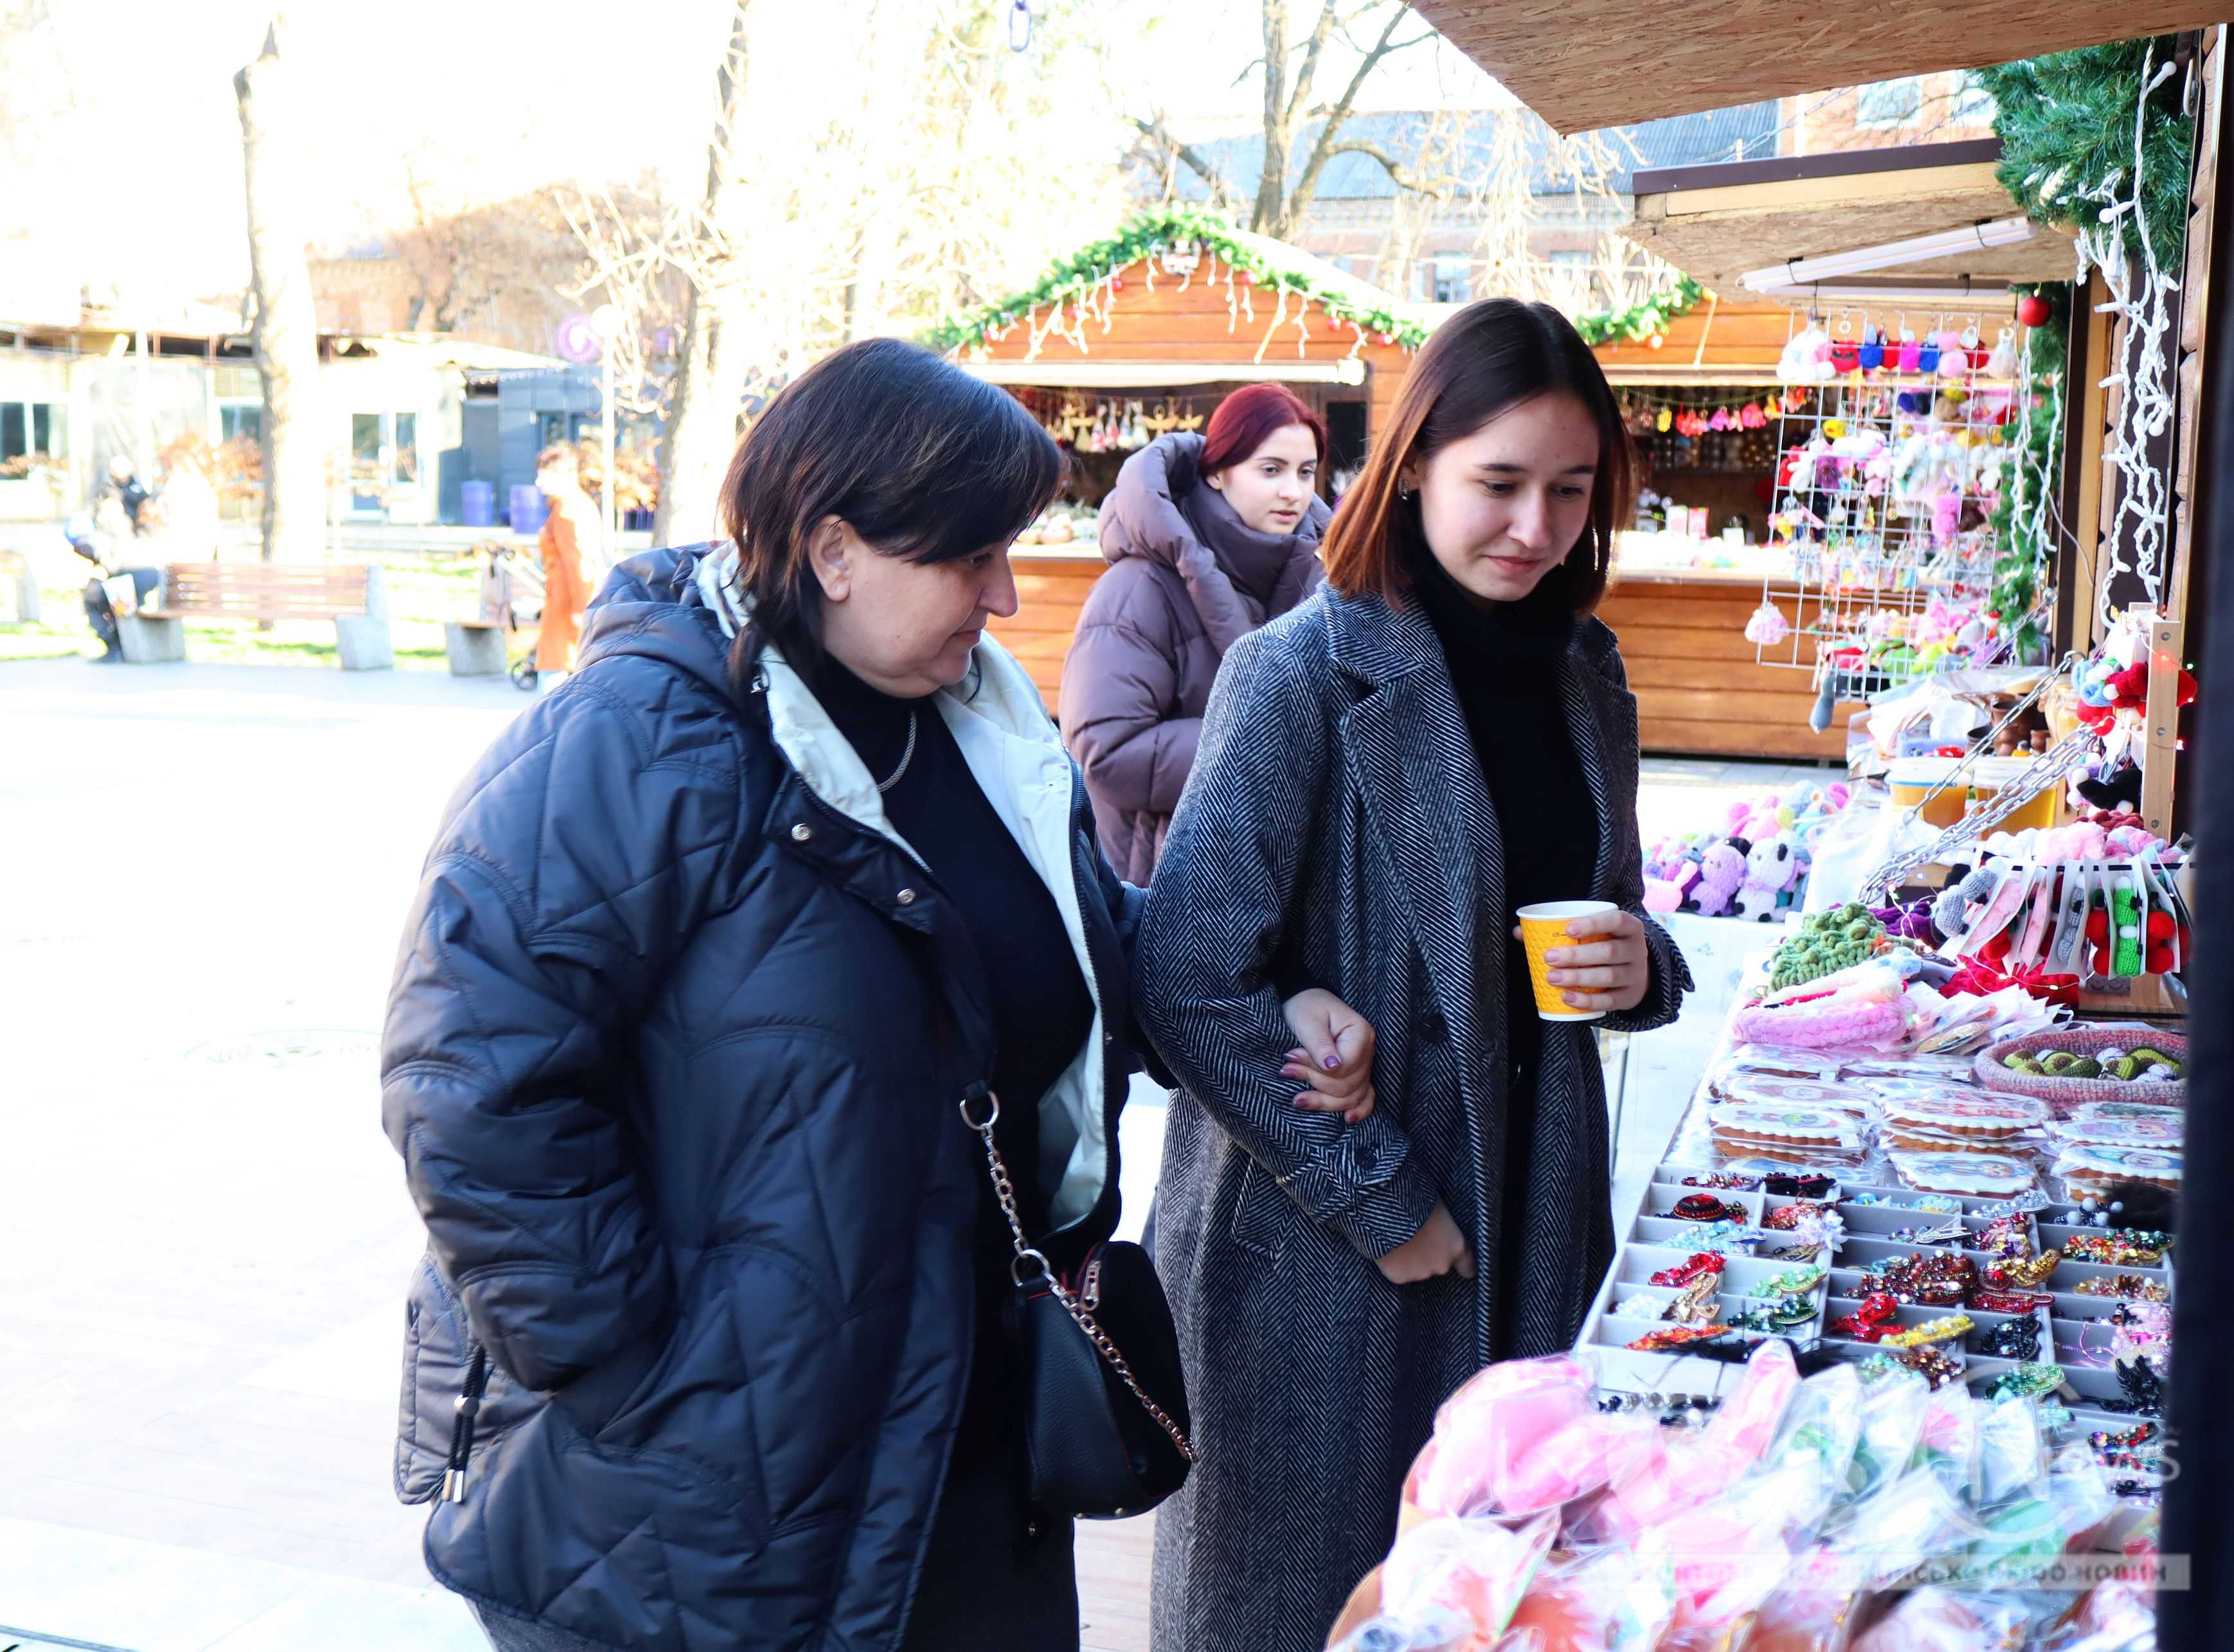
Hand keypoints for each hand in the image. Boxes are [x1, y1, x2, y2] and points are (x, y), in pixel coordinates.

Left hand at [1280, 987, 1375, 1123]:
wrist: (1305, 1005)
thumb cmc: (1305, 1007)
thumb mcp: (1308, 1020)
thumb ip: (1319, 1044)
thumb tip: (1333, 1067)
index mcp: (1361, 1033)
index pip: (1345, 1066)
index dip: (1316, 1068)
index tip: (1289, 1057)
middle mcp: (1368, 1051)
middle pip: (1348, 1084)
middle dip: (1314, 1082)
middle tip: (1285, 1071)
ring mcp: (1365, 1065)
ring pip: (1352, 1096)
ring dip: (1323, 1101)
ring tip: (1297, 1100)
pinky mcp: (1357, 1075)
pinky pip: (1365, 1098)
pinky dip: (1358, 1110)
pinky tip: (1348, 1120)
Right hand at [1377, 1202, 1474, 1284]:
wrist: (1387, 1209)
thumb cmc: (1415, 1199)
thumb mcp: (1438, 1208)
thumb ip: (1443, 1226)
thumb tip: (1438, 1225)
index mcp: (1456, 1246)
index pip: (1468, 1267)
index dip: (1462, 1265)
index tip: (1457, 1263)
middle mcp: (1442, 1264)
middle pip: (1439, 1265)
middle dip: (1429, 1255)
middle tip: (1415, 1238)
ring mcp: (1420, 1273)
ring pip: (1417, 1269)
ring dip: (1410, 1259)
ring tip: (1398, 1240)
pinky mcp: (1399, 1277)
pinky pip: (1397, 1271)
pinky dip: (1393, 1263)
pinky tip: (1388, 1247)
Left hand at [1512, 908, 1651, 1013]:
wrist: (1634, 972)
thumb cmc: (1605, 945)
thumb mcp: (1594, 934)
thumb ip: (1560, 929)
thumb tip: (1519, 932)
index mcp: (1629, 927)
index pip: (1616, 921)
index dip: (1593, 924)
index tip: (1567, 929)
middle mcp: (1636, 950)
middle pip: (1609, 952)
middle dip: (1577, 955)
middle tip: (1550, 957)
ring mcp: (1635, 975)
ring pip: (1608, 976)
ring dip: (1579, 978)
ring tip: (1553, 978)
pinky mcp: (1629, 997)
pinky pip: (1609, 1001)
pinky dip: (1587, 1001)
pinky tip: (1567, 997)